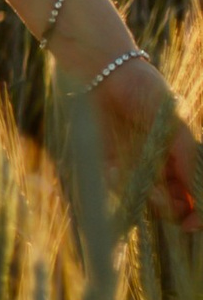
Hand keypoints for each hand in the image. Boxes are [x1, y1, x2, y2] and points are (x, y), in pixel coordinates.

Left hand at [75, 49, 201, 231]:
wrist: (106, 74)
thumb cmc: (147, 93)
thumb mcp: (175, 126)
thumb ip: (188, 159)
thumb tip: (197, 195)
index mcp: (182, 156)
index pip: (195, 194)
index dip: (197, 214)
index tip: (192, 225)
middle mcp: (162, 165)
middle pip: (173, 205)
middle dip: (171, 209)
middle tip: (161, 198)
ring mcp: (137, 166)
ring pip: (147, 200)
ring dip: (147, 199)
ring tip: (142, 186)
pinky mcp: (110, 164)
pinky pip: (118, 186)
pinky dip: (118, 184)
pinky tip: (115, 171)